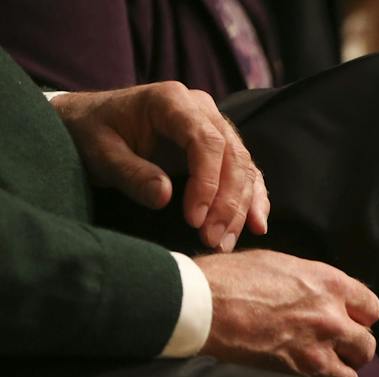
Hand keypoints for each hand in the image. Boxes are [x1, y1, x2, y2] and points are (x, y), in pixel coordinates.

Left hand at [51, 82, 268, 250]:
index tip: (194, 219)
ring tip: (224, 243)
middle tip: (212, 240)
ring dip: (240, 209)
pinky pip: (247, 174)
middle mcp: (202, 110)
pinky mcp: (220, 150)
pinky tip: (257, 226)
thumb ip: (131, 173)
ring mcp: (215, 128)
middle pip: (233, 157)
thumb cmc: (92, 134)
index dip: (207, 183)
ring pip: (244, 169)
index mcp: (172, 101)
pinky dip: (254, 200)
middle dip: (227, 203)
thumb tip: (165, 196)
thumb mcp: (100, 152)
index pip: (207, 141)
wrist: (90, 123)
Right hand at [197, 250, 378, 376]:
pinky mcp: (302, 373)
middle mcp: (332, 316)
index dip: (359, 317)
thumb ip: (310, 282)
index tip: (348, 322)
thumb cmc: (228, 280)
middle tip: (332, 347)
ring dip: (340, 369)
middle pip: (367, 343)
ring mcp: (319, 348)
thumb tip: (321, 295)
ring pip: (354, 370)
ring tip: (318, 365)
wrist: (199, 306)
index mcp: (329, 283)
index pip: (371, 308)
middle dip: (352, 346)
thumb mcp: (277, 265)